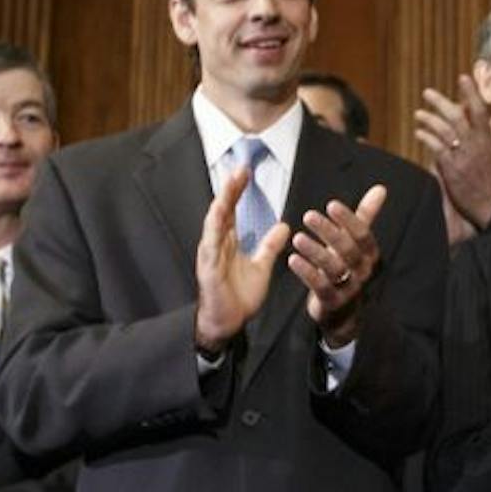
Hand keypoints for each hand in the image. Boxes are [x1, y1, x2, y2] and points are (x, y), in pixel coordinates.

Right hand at [194, 166, 291, 348]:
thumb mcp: (261, 266)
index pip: (231, 210)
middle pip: (222, 210)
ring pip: (214, 223)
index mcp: (227, 242)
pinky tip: (217, 216)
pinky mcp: (208, 269)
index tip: (245, 172)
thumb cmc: (239, 297)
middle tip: (239, 169)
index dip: (236, 191)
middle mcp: (216, 244)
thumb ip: (269, 246)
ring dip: (221, 203)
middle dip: (229, 189)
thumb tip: (283, 226)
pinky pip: (210, 246)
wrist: (227, 322)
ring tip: (229, 185)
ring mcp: (210, 255)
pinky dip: (213, 231)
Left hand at [291, 185, 386, 348]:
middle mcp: (362, 271)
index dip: (348, 219)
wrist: (343, 310)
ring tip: (297, 238)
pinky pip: (321, 287)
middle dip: (329, 232)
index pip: (363, 234)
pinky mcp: (333, 302)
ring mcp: (349, 288)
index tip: (331, 204)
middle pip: (348, 249)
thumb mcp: (356, 241)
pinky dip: (307, 273)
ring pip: (334, 268)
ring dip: (315, 251)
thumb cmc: (347, 267)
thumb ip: (365, 215)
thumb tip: (381, 188)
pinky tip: (293, 260)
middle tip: (308, 215)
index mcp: (369, 254)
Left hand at [414, 77, 490, 228]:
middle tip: (427, 93)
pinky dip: (427, 138)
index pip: (480, 110)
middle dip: (440, 102)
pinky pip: (436, 147)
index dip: (471, 92)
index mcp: (489, 139)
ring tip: (419, 113)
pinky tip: (419, 133)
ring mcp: (462, 155)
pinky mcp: (451, 167)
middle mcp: (475, 144)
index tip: (462, 78)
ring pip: (443, 130)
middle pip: (456, 116)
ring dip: (429, 119)